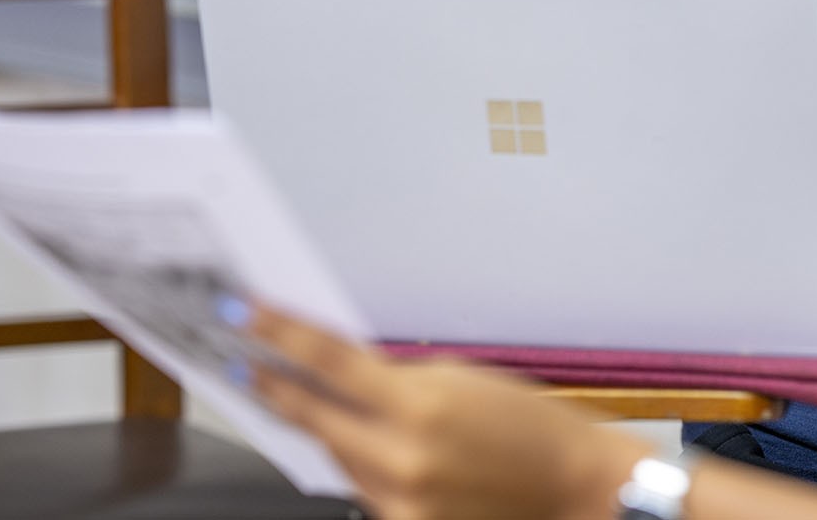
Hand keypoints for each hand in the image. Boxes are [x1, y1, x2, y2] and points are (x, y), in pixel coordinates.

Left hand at [248, 306, 646, 519]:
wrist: (571, 490)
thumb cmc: (530, 428)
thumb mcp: (462, 380)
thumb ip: (396, 378)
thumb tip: (339, 373)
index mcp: (420, 406)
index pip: (327, 362)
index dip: (279, 335)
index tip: (245, 317)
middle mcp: (401, 460)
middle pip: (314, 417)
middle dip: (278, 387)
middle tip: (245, 360)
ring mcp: (399, 502)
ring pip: (335, 457)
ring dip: (327, 428)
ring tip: (319, 401)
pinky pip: (360, 488)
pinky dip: (360, 464)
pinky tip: (370, 446)